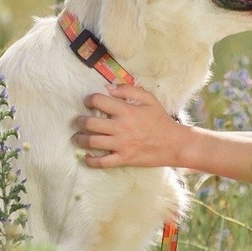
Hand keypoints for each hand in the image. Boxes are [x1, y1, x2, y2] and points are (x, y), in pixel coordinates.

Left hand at [72, 83, 188, 168]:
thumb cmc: (160, 120)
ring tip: (77, 137)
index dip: (89, 100)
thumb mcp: (148, 99)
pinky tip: (86, 157)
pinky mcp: (123, 159)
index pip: (99, 101)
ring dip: (80, 139)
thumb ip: (128, 90)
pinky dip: (91, 161)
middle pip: (90, 123)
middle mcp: (121, 127)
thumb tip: (108, 88)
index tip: (87, 102)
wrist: (174, 144)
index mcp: (126, 111)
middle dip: (80, 121)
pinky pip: (102, 162)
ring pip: (92, 142)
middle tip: (78, 121)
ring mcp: (121, 145)